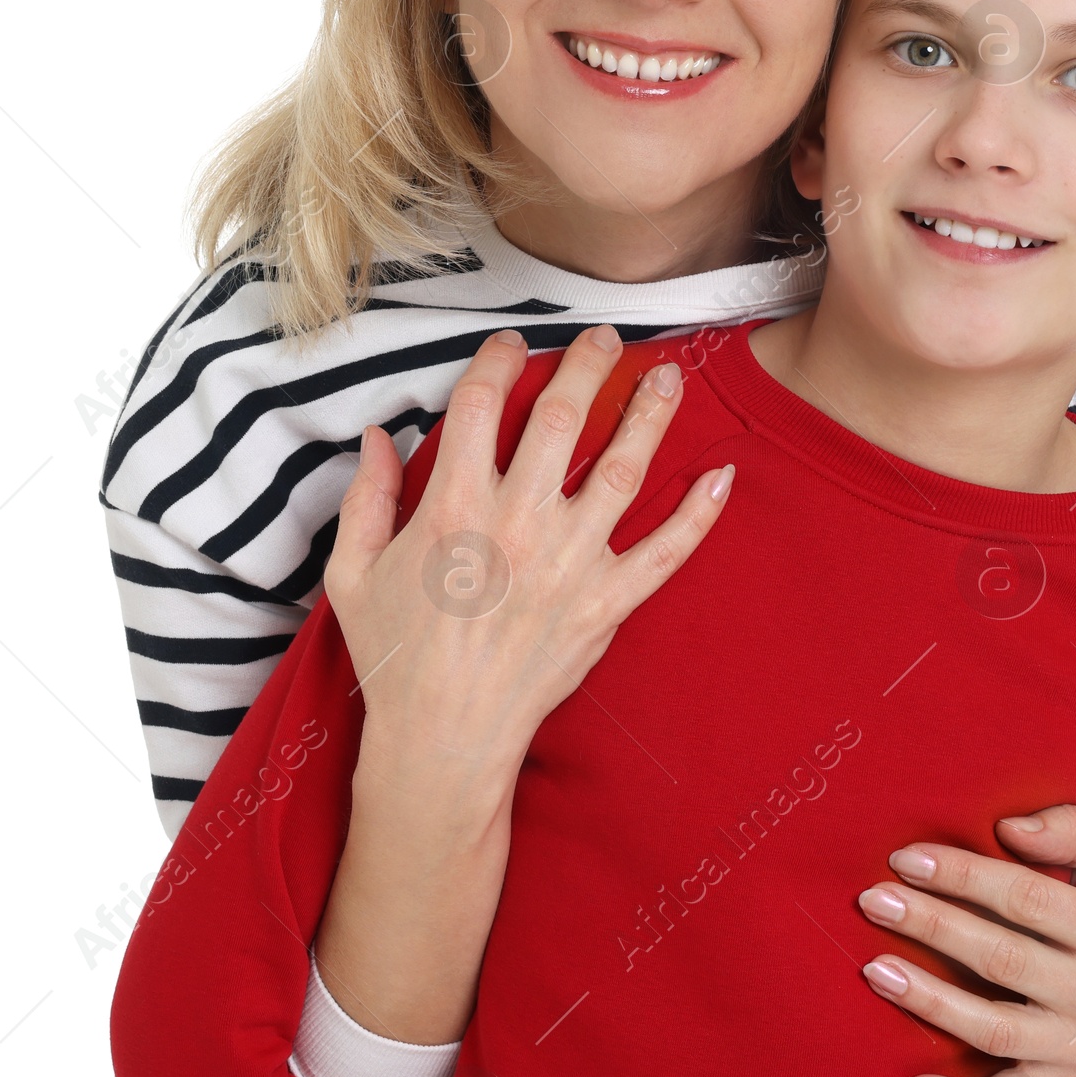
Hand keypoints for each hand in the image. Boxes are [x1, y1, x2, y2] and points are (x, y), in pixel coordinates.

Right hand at [323, 322, 735, 782]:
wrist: (444, 738)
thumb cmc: (396, 656)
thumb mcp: (353, 574)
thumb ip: (367, 499)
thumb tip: (379, 437)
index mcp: (453, 507)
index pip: (483, 404)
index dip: (499, 359)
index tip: (514, 342)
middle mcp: (518, 524)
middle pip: (563, 418)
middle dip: (589, 365)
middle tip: (605, 338)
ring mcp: (570, 563)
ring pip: (622, 470)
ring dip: (650, 416)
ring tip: (669, 377)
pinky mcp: (607, 604)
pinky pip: (666, 552)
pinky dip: (699, 515)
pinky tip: (722, 475)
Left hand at [857, 805, 1075, 1076]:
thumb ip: (1072, 824)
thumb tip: (1010, 828)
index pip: (1026, 899)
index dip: (962, 875)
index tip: (906, 859)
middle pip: (1002, 960)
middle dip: (932, 926)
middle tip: (875, 901)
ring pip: (995, 1028)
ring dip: (930, 1001)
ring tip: (876, 970)